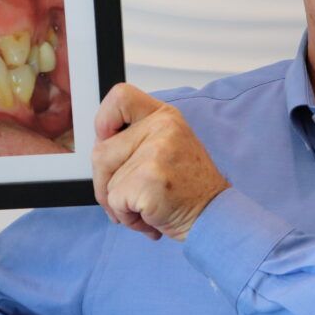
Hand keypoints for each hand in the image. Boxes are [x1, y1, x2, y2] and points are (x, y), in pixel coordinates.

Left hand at [92, 83, 229, 240]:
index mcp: (164, 116)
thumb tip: (99, 148)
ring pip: (107, 182)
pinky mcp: (149, 179)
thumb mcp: (169, 146)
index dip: (104, 120)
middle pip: (101, 152)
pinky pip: (115, 201)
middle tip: (126, 197)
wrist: (215, 215)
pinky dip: (128, 218)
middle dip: (104, 183)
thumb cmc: (188, 187)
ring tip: (147, 207)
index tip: (108, 141)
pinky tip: (151, 217)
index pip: (120, 96)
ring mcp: (156, 152)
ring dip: (119, 204)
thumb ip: (136, 139)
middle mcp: (162, 128)